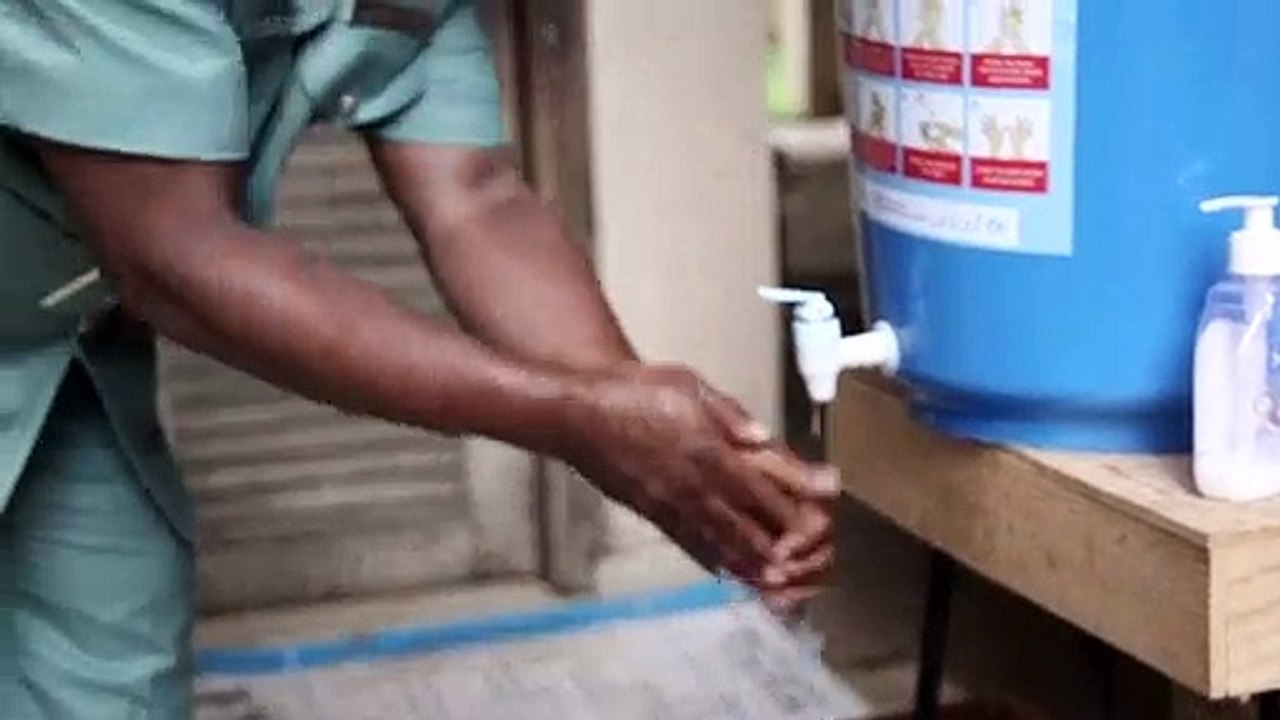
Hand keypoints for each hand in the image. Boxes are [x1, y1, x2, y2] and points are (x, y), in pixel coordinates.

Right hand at [561, 364, 834, 594]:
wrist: (579, 414)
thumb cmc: (637, 390)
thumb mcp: (689, 385)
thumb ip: (729, 414)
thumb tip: (763, 437)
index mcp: (708, 450)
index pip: (758, 486)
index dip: (787, 507)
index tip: (814, 523)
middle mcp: (693, 484)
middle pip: (742, 522)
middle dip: (772, 547)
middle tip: (799, 568)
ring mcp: (670, 503)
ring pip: (715, 538)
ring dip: (745, 562)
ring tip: (771, 582)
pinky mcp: (650, 511)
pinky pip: (684, 540)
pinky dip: (707, 557)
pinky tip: (721, 569)